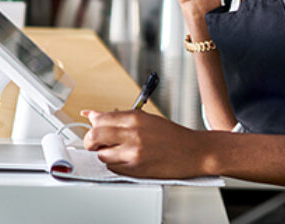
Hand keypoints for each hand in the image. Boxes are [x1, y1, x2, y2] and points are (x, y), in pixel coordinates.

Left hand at [81, 109, 206, 178]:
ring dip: (104, 154)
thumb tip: (92, 115)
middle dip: (91, 141)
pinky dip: (115, 165)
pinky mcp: (136, 169)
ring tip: (117, 151)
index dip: (93, 125)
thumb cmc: (172, 136)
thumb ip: (119, 118)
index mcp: (135, 117)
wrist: (194, 152)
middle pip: (94, 136)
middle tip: (96, 143)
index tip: (92, 128)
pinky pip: (113, 168)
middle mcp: (132, 133)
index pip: (100, 119)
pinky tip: (126, 160)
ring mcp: (133, 153)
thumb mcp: (146, 119)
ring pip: (102, 155)